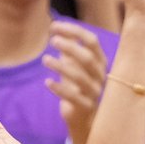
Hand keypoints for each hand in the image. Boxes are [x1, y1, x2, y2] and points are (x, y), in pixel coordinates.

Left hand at [45, 20, 105, 143]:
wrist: (83, 117)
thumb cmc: (78, 86)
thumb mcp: (73, 65)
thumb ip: (68, 48)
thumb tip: (56, 27)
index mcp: (100, 61)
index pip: (91, 41)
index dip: (74, 31)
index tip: (54, 26)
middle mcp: (100, 75)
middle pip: (87, 57)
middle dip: (70, 46)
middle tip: (52, 40)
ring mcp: (94, 91)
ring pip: (79, 76)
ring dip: (60, 66)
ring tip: (45, 59)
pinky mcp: (85, 106)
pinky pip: (72, 96)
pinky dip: (59, 88)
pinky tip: (47, 81)